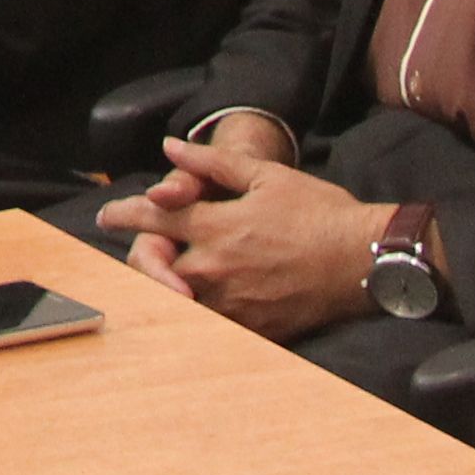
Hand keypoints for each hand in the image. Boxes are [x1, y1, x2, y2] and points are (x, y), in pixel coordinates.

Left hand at [104, 132, 385, 340]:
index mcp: (215, 227)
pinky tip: (198, 302)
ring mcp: (232, 302)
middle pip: (152, 265)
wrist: (367, 260)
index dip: (124, 213)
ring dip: (164, 284)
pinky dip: (197, 310)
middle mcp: (215, 268)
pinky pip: (210, 323)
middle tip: (144, 247)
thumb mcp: (266, 176)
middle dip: (141, 255)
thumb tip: (171, 147)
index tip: (107, 214)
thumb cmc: (321, 213)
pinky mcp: (253, 328)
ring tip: (164, 275)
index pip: (152, 220)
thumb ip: (212, 162)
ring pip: (176, 298)